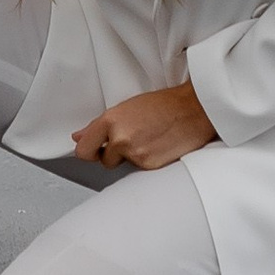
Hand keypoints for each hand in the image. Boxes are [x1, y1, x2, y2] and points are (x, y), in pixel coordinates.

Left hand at [72, 79, 216, 173]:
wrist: (195, 109)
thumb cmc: (165, 104)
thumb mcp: (127, 107)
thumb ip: (100, 125)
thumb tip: (79, 136)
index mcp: (111, 120)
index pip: (83, 150)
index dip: (88, 151)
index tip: (93, 150)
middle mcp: (120, 139)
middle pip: (104, 160)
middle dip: (114, 153)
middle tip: (132, 138)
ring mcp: (135, 154)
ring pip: (124, 165)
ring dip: (132, 157)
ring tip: (148, 138)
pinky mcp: (150, 166)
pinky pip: (140, 170)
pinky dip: (147, 161)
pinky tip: (157, 146)